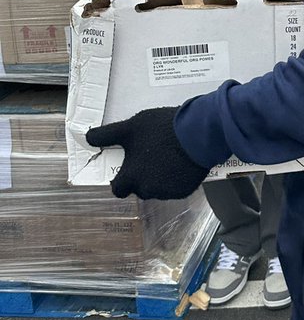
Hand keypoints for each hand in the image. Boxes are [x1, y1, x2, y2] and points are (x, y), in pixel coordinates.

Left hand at [86, 107, 210, 199]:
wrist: (198, 133)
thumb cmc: (163, 128)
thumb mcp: (132, 126)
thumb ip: (108, 135)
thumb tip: (88, 138)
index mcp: (131, 176)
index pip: (117, 189)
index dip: (121, 179)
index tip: (127, 168)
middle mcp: (147, 189)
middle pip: (139, 188)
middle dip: (143, 177)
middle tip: (152, 157)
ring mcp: (167, 192)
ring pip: (158, 189)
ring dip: (159, 178)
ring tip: (169, 157)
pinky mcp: (185, 190)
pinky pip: (175, 188)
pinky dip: (176, 179)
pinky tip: (181, 163)